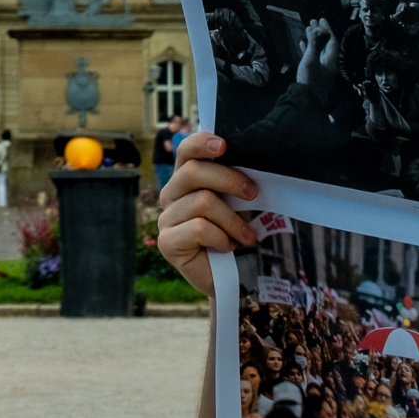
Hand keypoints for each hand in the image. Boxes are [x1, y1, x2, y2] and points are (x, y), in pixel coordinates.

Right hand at [155, 131, 258, 298]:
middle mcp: (171, 194)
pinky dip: (221, 237)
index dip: (201, 143)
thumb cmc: (235, 230)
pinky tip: (228, 247)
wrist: (234, 274)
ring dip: (232, 220)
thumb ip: (233, 178)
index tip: (224, 146)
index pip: (186, 150)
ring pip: (202, 202)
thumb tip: (250, 159)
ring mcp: (166, 218)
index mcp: (186, 177)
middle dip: (229, 180)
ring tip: (247, 235)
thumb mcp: (237, 199)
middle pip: (193, 172)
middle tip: (253, 193)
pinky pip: (198, 229)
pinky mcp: (167, 242)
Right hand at [294, 18, 339, 100]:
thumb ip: (314, 45)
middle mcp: (327, 64)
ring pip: (318, 50)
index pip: (331, 42)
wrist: (304, 102)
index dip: (327, 30)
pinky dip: (308, 48)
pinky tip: (302, 43)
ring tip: (307, 28)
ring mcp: (321, 69)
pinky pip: (312, 57)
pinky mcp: (313, 73)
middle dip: (320, 32)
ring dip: (313, 39)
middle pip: (325, 44)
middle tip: (313, 21)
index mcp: (331, 61)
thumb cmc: (309, 82)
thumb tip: (318, 30)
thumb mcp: (310, 61)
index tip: (321, 19)